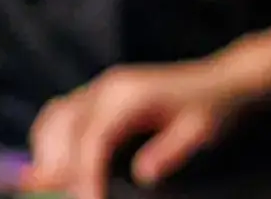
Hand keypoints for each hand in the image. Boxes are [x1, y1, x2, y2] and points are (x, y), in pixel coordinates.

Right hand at [26, 29, 270, 198]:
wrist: (222, 83)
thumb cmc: (214, 108)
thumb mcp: (203, 130)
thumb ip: (172, 150)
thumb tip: (143, 174)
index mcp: (130, 95)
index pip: (93, 139)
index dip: (85, 177)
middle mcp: (107, 87)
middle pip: (61, 129)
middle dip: (61, 171)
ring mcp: (98, 89)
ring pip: (52, 122)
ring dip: (47, 158)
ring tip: (65, 190)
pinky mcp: (94, 97)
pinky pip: (57, 118)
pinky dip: (50, 145)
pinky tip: (59, 172)